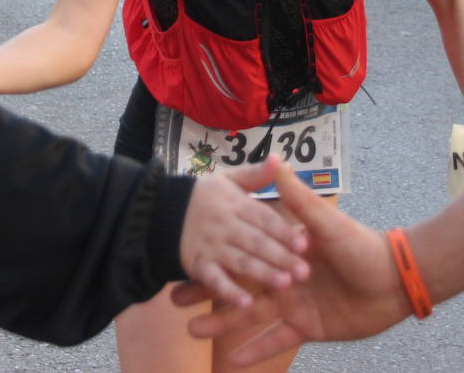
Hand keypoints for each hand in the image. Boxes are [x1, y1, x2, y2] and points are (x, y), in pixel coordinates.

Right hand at [174, 164, 408, 364]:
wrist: (394, 282)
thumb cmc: (361, 245)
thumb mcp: (324, 221)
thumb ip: (297, 196)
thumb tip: (276, 159)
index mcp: (284, 248)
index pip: (241, 249)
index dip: (213, 252)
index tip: (183, 253)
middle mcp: (283, 274)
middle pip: (237, 282)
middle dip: (206, 290)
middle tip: (174, 298)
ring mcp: (293, 303)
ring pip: (249, 314)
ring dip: (222, 321)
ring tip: (193, 329)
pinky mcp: (305, 327)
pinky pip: (275, 340)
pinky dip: (255, 351)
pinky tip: (231, 362)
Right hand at [178, 155, 310, 307]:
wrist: (157, 210)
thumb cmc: (201, 196)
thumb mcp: (227, 178)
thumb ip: (254, 174)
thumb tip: (280, 158)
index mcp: (235, 203)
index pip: (264, 218)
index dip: (284, 231)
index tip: (305, 243)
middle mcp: (225, 224)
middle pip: (256, 242)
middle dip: (280, 256)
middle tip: (304, 271)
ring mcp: (211, 246)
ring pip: (240, 261)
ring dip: (262, 273)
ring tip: (284, 284)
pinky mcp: (198, 265)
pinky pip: (214, 280)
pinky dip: (228, 292)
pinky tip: (245, 304)